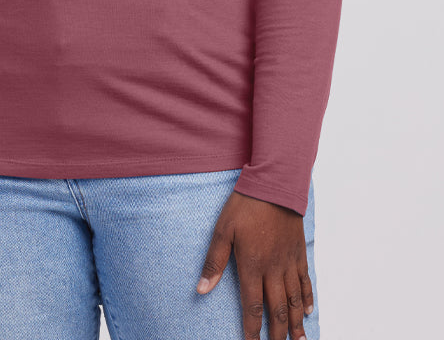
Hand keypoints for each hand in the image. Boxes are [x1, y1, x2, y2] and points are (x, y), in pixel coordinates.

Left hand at [196, 189, 313, 339]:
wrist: (275, 184)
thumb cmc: (245, 205)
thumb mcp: (223, 230)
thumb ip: (214, 261)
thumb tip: (202, 289)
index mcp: (252, 265)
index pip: (252, 306)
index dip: (252, 329)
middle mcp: (273, 269)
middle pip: (277, 309)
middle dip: (277, 333)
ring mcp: (289, 261)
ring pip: (293, 300)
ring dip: (295, 323)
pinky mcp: (298, 252)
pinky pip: (305, 281)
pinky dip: (306, 298)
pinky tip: (306, 311)